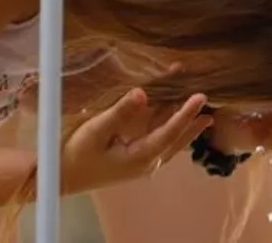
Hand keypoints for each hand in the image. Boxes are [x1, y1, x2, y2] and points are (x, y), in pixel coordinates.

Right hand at [61, 89, 209, 195]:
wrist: (61, 177)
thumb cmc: (75, 155)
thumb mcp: (96, 131)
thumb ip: (120, 112)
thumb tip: (142, 93)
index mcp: (141, 157)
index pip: (170, 132)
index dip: (186, 113)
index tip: (200, 97)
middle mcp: (147, 163)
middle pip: (177, 139)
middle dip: (193, 121)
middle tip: (211, 104)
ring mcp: (143, 163)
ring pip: (171, 143)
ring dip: (186, 126)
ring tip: (204, 113)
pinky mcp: (136, 160)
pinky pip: (161, 143)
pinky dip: (171, 129)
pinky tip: (175, 119)